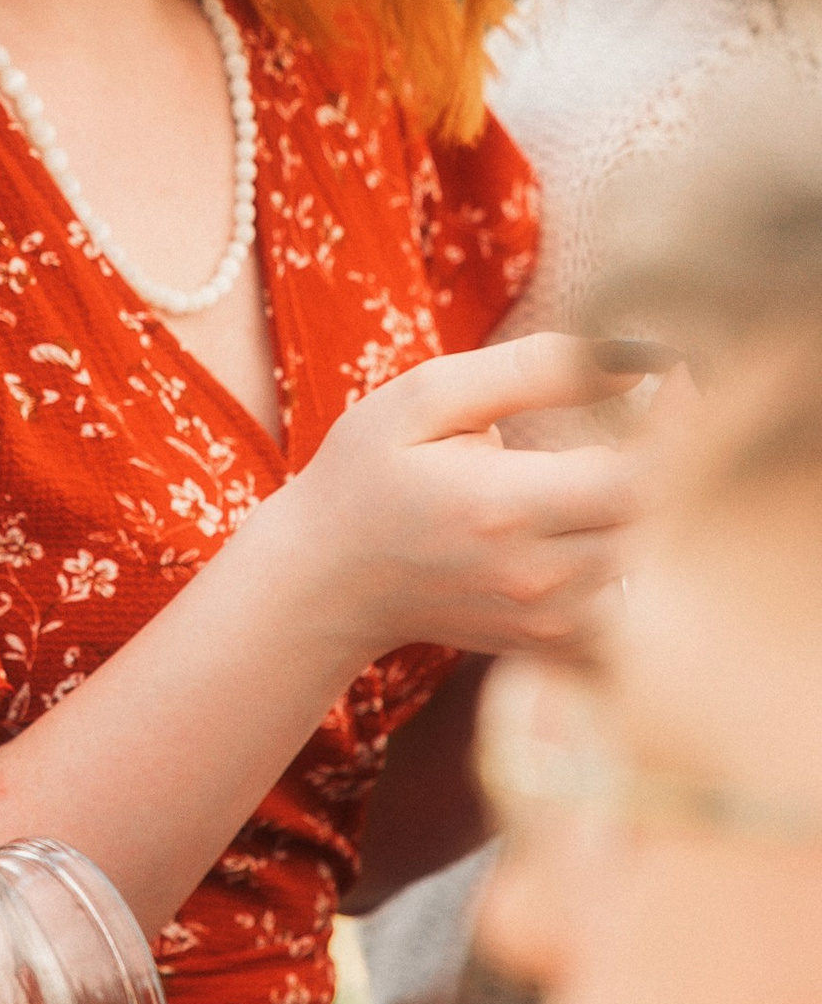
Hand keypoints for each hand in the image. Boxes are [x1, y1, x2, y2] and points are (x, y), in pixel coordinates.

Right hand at [257, 332, 644, 670]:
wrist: (325, 580)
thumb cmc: (366, 475)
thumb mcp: (425, 398)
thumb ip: (530, 371)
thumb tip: (629, 360)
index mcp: (504, 507)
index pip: (640, 477)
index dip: (677, 427)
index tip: (674, 378)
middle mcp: (535, 575)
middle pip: (657, 521)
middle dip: (670, 459)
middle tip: (654, 410)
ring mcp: (546, 618)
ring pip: (649, 559)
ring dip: (651, 505)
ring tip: (621, 456)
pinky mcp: (550, 642)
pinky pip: (630, 601)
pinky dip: (633, 555)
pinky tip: (599, 518)